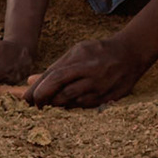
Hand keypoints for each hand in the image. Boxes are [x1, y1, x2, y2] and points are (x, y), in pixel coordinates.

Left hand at [27, 35, 148, 107]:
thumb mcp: (76, 52)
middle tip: (36, 104)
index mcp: (81, 60)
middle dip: (46, 100)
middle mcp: (90, 75)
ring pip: (72, 103)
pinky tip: (67, 103)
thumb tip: (31, 80)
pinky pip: (85, 106)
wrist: (131, 53)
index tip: (26, 99)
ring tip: (50, 103)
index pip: (54, 77)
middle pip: (62, 93)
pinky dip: (73, 106)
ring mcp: (100, 88)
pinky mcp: (108, 98)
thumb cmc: (98, 51)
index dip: (38, 90)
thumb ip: (55, 67)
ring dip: (58, 105)